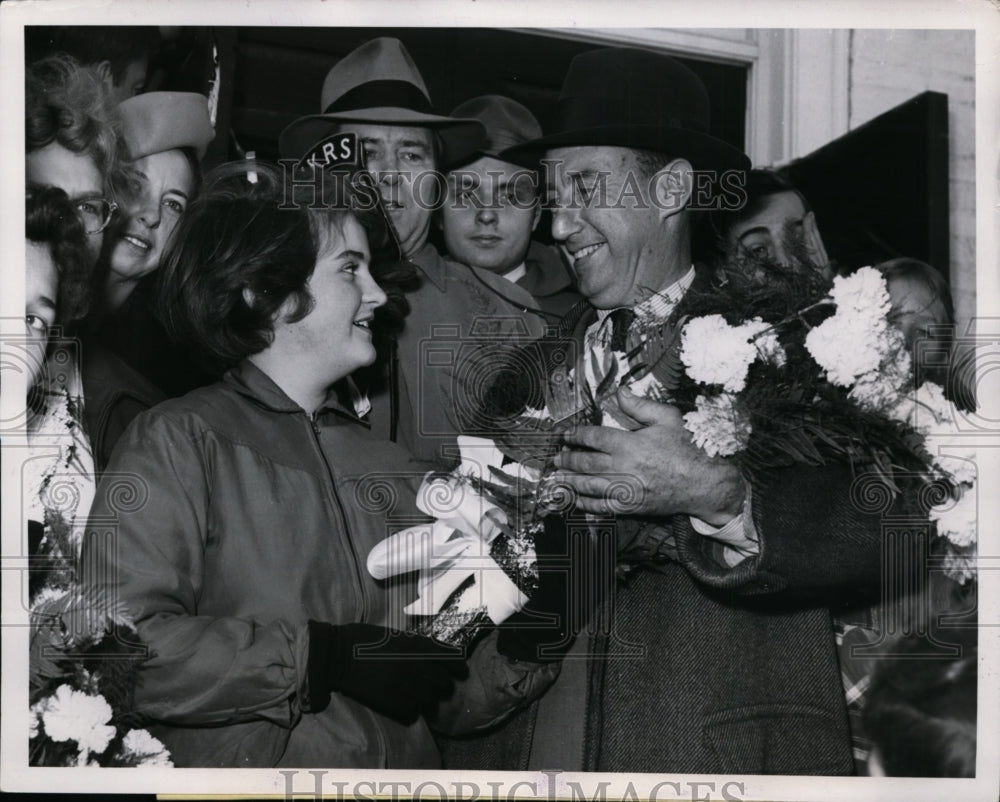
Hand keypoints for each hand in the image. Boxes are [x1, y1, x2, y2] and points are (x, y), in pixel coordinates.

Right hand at [308, 622, 468, 723]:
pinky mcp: (394, 703)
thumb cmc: (365, 638)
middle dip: (442, 686)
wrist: (340, 654)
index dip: (459, 668)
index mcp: (421, 646)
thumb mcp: (397, 635)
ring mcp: (408, 686)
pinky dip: (410, 711)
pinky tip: (401, 705)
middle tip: (435, 687)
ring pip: (431, 702)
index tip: (460, 673)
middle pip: (445, 684)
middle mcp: (420, 666)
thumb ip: (418, 646)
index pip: (454, 660)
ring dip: (426, 700)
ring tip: (416, 697)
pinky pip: (412, 713)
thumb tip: (433, 656)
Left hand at [552, 387, 744, 523]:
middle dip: (567, 460)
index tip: (566, 435)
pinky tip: (574, 501)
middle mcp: (623, 467)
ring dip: (569, 482)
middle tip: (556, 458)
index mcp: (629, 443)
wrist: (703, 482)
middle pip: (585, 463)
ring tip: (556, 478)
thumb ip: (640, 405)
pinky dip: (585, 504)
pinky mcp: (630, 506)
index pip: (593, 438)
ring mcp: (625, 489)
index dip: (576, 435)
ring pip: (588, 485)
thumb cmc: (688, 447)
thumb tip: (619, 391)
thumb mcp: (667, 418)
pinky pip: (601, 507)